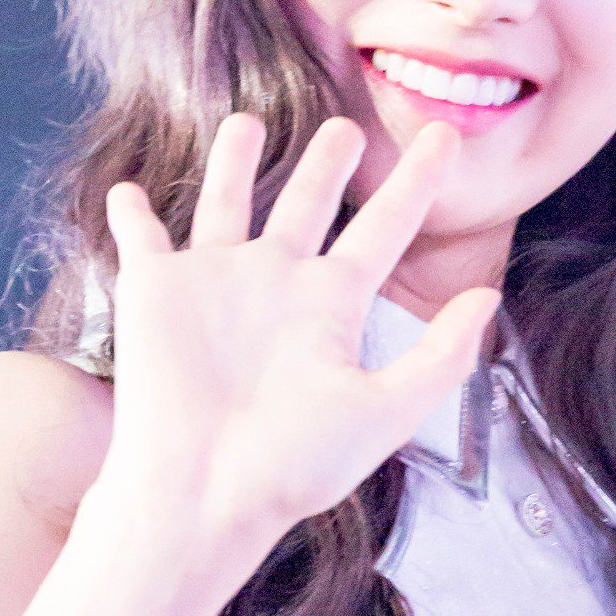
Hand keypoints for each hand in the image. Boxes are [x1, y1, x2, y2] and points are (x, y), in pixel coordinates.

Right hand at [77, 112, 499, 582]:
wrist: (205, 492)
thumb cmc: (293, 465)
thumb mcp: (385, 411)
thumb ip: (440, 357)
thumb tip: (488, 297)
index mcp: (332, 307)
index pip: (383, 229)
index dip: (415, 183)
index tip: (446, 137)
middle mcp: (277, 286)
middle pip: (308, 204)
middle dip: (325, 164)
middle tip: (346, 126)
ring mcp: (215, 283)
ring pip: (226, 202)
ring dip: (234, 163)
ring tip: (247, 123)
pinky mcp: (155, 289)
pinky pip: (141, 236)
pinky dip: (131, 212)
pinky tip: (127, 192)